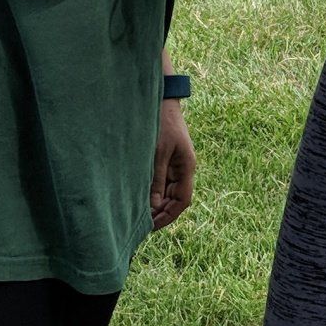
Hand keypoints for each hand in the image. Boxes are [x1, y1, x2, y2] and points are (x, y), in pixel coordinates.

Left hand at [151, 99, 195, 226]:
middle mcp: (183, 168)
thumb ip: (156, 179)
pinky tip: (139, 198)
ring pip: (168, 192)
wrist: (162, 99)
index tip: (153, 226)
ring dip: (156, 204)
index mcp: (186, 167)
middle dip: (161, 213)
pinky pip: (161, 181)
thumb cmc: (161, 122)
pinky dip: (152, 192)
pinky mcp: (165, 159)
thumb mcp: (157, 152)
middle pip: (175, 199)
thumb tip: (154, 206)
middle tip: (141, 225)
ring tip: (138, 215)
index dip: (169, 216)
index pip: (182, 200)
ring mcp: (175, 164)